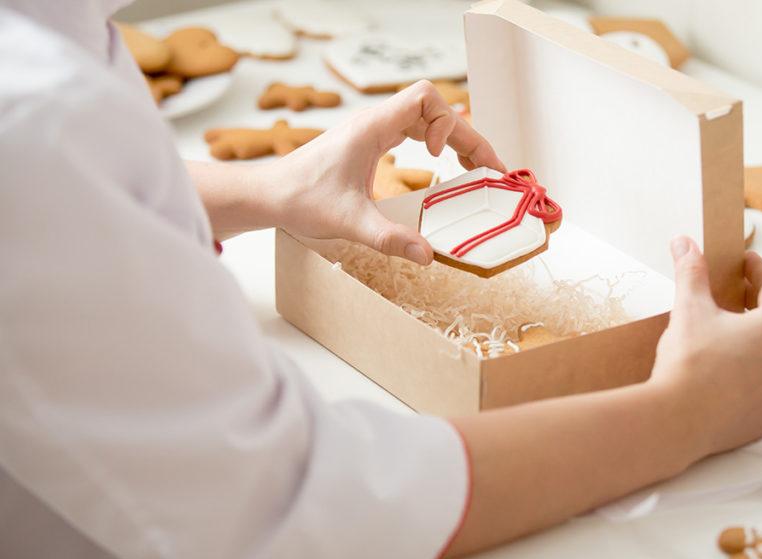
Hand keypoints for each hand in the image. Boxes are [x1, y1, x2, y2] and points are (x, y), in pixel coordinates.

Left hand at [262, 80, 505, 263]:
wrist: (268, 195)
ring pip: (426, 118)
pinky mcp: (370, 142)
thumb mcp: (349, 223)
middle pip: (435, 109)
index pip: (425, 97)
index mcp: (372, 127)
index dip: (445, 122)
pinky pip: (413, 129)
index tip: (439, 157)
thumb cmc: (300, 200)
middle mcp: (375, 122)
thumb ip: (389, 238)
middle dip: (466, 135)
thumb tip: (427, 255)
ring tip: (476, 167)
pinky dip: (435, 142)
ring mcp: (373, 130)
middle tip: (490, 169)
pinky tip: (443, 165)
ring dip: (453, 138)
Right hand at [649, 237, 761, 456]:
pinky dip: (750, 376)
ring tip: (726, 336)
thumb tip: (685, 243)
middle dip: (756, 306)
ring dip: (755, 343)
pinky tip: (725, 373)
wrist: (678, 420)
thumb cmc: (689, 360)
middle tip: (732, 296)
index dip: (758, 270)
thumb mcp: (689, 309)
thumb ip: (691, 272)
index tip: (743, 262)